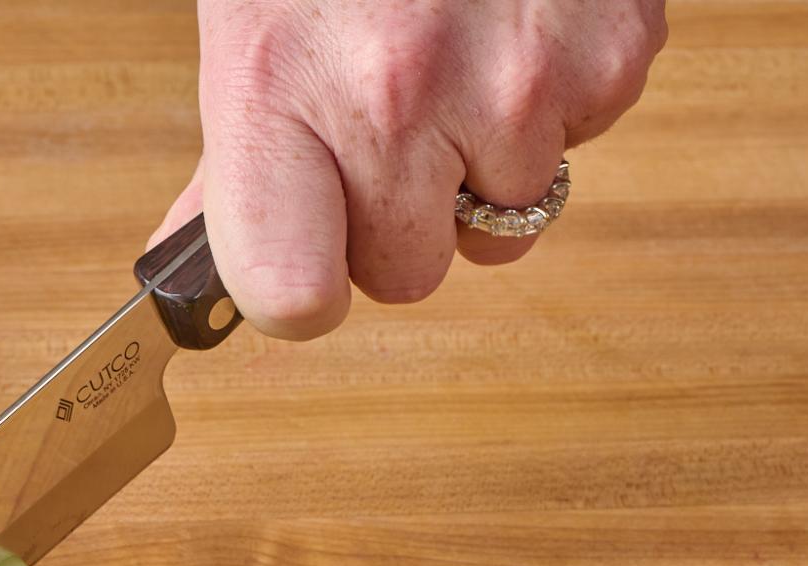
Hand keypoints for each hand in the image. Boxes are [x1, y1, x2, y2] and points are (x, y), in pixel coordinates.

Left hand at [157, 0, 665, 338]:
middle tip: (389, 119)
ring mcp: (518, 80)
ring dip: (485, 157)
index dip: (303, 286)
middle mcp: (398, 95)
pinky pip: (580, 142)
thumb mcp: (253, 33)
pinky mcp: (611, 54)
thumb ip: (237, 165)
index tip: (307, 256)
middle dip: (401, 216)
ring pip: (506, 219)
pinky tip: (514, 22)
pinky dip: (556, 97)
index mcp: (283, 92)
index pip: (294, 296)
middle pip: (409, 273)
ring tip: (457, 51)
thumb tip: (196, 277)